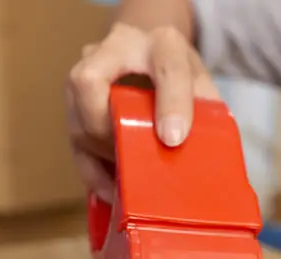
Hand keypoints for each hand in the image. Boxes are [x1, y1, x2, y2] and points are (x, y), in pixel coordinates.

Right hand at [65, 23, 220, 201]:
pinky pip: (75, 140)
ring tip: (129, 185)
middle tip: (139, 165)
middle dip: (111, 131)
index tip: (175, 139)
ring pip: (77, 115)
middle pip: (91, 84)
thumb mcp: (202, 83)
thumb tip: (208, 159)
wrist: (148, 49)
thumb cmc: (178, 72)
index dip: (171, 103)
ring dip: (101, 156)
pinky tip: (112, 192)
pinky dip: (92, 170)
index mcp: (161, 43)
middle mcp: (112, 50)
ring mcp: (85, 73)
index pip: (167, 66)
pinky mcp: (73, 102)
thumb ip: (207, 111)